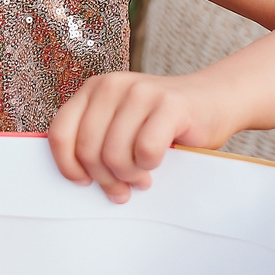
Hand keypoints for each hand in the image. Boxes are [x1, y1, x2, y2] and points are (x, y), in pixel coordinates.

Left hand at [47, 71, 228, 203]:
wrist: (214, 101)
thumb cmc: (162, 124)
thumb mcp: (121, 125)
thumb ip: (97, 141)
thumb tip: (77, 180)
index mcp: (93, 90)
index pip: (60, 132)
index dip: (67, 165)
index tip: (84, 183)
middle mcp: (112, 85)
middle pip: (88, 149)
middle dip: (105, 179)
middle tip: (122, 189)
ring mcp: (141, 91)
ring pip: (114, 154)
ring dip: (129, 176)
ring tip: (142, 177)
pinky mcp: (169, 104)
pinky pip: (146, 150)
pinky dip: (151, 165)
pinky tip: (157, 162)